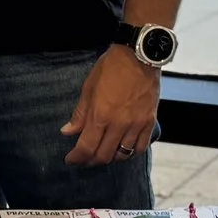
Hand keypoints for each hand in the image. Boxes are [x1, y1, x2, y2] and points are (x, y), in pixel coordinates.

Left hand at [61, 46, 159, 166]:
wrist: (140, 56)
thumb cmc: (111, 68)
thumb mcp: (89, 87)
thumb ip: (80, 114)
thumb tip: (67, 132)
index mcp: (100, 115)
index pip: (86, 148)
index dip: (76, 158)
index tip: (71, 160)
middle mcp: (118, 124)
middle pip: (103, 156)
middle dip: (90, 161)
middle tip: (84, 159)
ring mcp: (136, 125)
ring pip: (122, 154)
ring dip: (110, 158)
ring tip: (103, 154)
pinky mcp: (149, 122)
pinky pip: (140, 147)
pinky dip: (130, 153)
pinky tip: (123, 150)